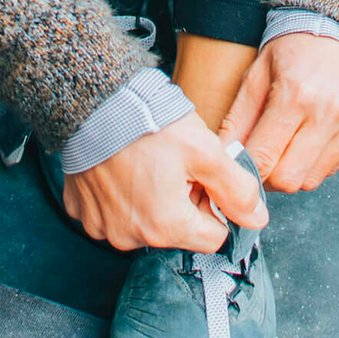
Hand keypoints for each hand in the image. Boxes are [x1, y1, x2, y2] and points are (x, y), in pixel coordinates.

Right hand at [64, 111, 268, 251]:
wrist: (92, 100)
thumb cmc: (146, 122)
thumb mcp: (205, 150)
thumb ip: (236, 189)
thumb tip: (257, 219)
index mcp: (166, 227)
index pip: (212, 236)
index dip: (213, 204)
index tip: (201, 177)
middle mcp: (131, 237)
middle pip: (178, 231)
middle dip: (182, 202)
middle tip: (172, 163)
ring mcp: (102, 226)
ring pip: (145, 223)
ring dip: (151, 199)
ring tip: (144, 161)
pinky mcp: (82, 211)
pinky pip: (112, 213)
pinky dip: (119, 195)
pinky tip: (121, 167)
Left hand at [220, 32, 338, 192]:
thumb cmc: (295, 50)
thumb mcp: (257, 73)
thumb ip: (238, 120)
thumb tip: (224, 160)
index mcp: (296, 95)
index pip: (263, 160)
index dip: (247, 170)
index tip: (243, 165)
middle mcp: (331, 112)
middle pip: (289, 180)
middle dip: (271, 175)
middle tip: (267, 156)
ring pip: (313, 180)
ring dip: (297, 169)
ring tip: (292, 140)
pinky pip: (337, 167)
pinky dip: (321, 160)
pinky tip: (317, 134)